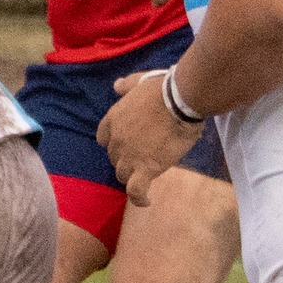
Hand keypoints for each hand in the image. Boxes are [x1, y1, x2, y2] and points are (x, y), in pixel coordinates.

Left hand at [96, 71, 199, 205]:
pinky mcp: (146, 168)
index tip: (126, 143)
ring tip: (147, 175)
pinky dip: (139, 198)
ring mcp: (129, 156)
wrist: (180, 99)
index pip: (103, 138)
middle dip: (125, 158)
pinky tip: (146, 201)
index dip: (113, 143)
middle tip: (144, 155)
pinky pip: (136, 190)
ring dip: (132, 175)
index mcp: (114, 119)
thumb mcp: (140, 81)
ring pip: (123, 175)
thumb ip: (126, 85)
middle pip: (114, 158)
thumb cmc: (163, 88)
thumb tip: (116, 85)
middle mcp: (116, 140)